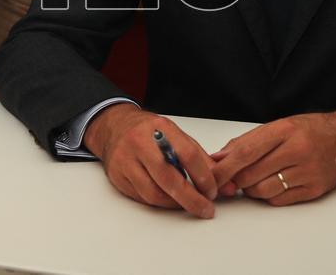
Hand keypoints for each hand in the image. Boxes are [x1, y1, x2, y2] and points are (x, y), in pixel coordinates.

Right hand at [83, 103, 217, 217]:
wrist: (115, 128)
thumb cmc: (149, 132)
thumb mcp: (175, 134)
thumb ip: (197, 155)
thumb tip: (220, 179)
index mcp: (160, 129)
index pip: (187, 154)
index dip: (204, 176)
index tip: (212, 190)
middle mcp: (140, 143)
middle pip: (169, 178)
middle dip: (191, 198)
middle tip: (205, 208)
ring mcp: (125, 160)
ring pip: (153, 193)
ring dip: (175, 204)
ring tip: (187, 204)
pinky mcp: (117, 176)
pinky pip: (142, 197)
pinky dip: (159, 202)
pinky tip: (169, 199)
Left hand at [211, 110, 335, 205]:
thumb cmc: (308, 131)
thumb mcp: (277, 126)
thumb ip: (246, 142)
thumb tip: (218, 158)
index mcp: (284, 130)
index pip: (246, 152)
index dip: (224, 167)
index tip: (210, 176)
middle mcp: (297, 150)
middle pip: (251, 174)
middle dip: (235, 179)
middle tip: (231, 178)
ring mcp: (308, 171)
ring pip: (263, 190)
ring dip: (251, 189)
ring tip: (254, 178)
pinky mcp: (314, 189)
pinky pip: (279, 200)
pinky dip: (268, 195)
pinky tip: (272, 183)